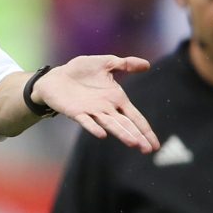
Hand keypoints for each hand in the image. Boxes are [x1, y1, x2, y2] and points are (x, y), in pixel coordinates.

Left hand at [34, 55, 159, 153]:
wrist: (56, 76)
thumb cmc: (81, 71)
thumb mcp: (105, 63)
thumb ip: (125, 64)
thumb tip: (147, 65)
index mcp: (116, 99)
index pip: (135, 117)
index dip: (145, 130)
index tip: (155, 145)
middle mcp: (106, 108)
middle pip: (125, 124)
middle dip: (137, 136)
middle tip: (148, 149)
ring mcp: (91, 111)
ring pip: (110, 125)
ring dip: (121, 134)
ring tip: (133, 144)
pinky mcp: (75, 112)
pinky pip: (86, 121)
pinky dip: (93, 127)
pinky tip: (102, 135)